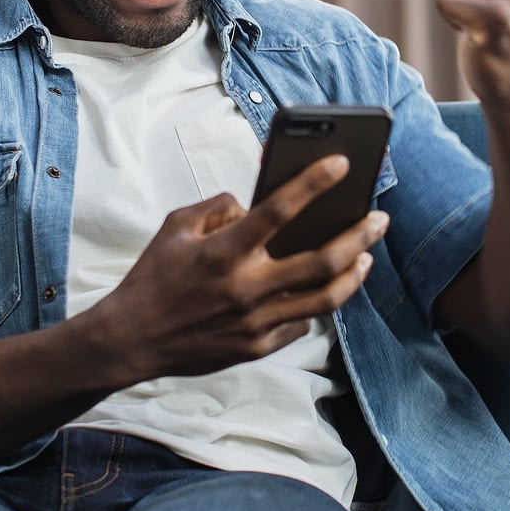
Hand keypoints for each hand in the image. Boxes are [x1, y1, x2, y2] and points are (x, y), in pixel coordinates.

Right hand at [90, 155, 388, 380]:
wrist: (131, 340)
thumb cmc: (153, 279)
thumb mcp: (174, 227)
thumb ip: (216, 208)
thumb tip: (251, 205)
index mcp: (223, 252)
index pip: (278, 210)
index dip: (314, 183)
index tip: (342, 163)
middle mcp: (245, 288)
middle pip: (321, 261)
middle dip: (359, 236)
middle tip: (378, 219)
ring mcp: (256, 322)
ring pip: (324, 299)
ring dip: (354, 274)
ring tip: (366, 255)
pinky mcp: (258, 347)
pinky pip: (301, 323)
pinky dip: (316, 303)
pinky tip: (326, 287)